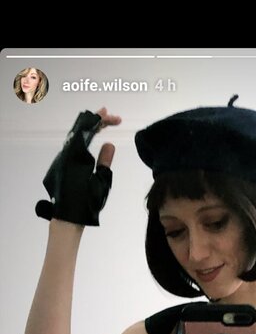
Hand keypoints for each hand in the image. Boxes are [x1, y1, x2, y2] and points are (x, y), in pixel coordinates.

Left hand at [35, 108, 121, 226]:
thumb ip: (105, 161)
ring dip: (88, 130)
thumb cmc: (86, 204)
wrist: (67, 220)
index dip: (103, 120)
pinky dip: (82, 140)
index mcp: (76, 154)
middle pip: (80, 130)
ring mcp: (62, 160)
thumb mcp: (101, 182)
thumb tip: (108, 143)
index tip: (116, 119)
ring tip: (99, 124)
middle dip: (94, 121)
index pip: (90, 129)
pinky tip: (88, 141)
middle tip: (107, 113)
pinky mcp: (61, 167)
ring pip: (75, 138)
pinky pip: (72, 147)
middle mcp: (66, 153)